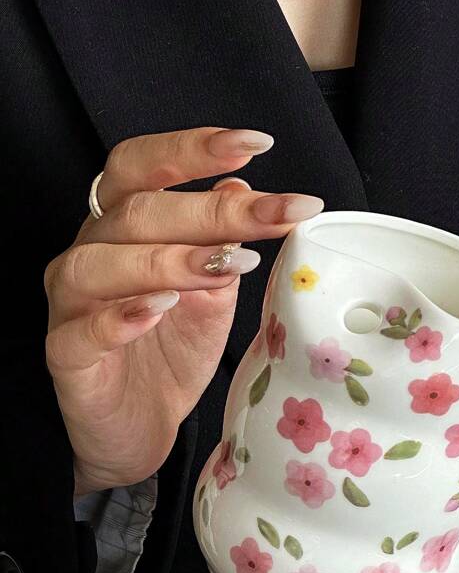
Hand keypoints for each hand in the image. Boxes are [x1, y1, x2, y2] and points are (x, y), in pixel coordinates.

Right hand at [44, 126, 323, 494]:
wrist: (141, 428)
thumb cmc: (171, 354)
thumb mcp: (212, 296)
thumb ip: (222, 246)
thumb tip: (242, 187)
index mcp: (122, 228)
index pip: (143, 167)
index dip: (192, 149)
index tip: (257, 144)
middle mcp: (90, 253)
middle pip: (135, 212)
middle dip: (212, 210)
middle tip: (277, 214)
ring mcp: (71, 306)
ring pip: (101, 264)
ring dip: (168, 259)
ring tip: (225, 264)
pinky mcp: (67, 358)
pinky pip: (81, 332)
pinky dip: (121, 317)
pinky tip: (160, 310)